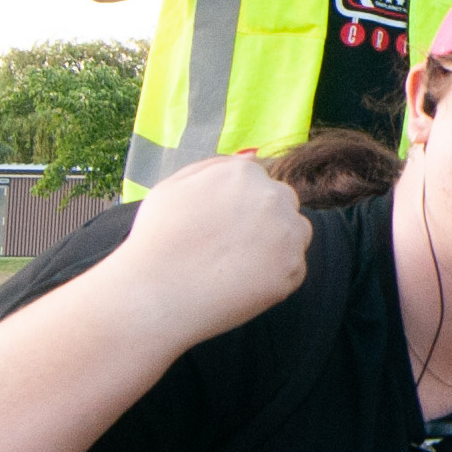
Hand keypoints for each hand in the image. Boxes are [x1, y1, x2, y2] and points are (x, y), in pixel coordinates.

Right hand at [110, 152, 308, 347]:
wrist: (156, 293)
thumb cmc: (156, 239)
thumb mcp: (173, 187)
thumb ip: (214, 167)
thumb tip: (251, 158)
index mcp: (244, 172)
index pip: (259, 183)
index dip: (239, 207)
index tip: (220, 228)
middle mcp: (273, 197)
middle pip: (283, 204)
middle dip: (264, 221)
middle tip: (229, 247)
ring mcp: (287, 234)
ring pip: (295, 234)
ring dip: (276, 245)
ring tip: (236, 265)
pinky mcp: (293, 270)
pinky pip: (292, 269)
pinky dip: (274, 277)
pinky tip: (241, 284)